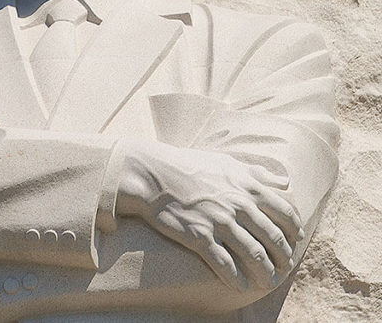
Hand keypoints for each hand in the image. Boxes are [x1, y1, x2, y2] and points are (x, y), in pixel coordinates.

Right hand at [116, 140, 303, 292]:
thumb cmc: (189, 165)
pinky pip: (225, 264)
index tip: (294, 240)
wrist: (153, 174)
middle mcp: (238, 205)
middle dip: (283, 256)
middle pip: (273, 238)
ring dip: (265, 273)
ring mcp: (219, 222)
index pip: (284, 213)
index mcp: (247, 186)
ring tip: (267, 281)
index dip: (293, 230)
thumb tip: (285, 181)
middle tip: (284, 267)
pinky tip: (241, 285)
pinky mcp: (200, 236)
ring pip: (254, 255)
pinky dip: (237, 278)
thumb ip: (257, 172)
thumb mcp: (226, 162)